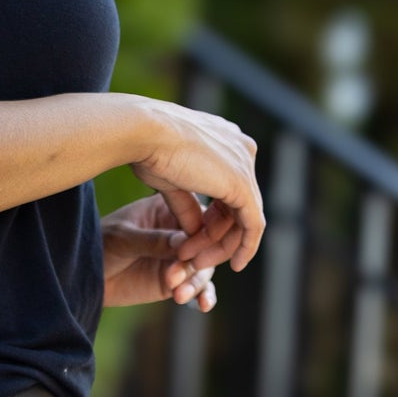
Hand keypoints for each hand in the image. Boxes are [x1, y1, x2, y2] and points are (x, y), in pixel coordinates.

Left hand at [101, 194, 217, 310]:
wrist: (87, 275)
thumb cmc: (101, 245)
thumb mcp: (125, 239)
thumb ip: (154, 240)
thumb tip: (186, 242)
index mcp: (171, 208)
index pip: (198, 217)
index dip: (201, 234)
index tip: (188, 250)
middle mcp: (181, 231)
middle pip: (206, 244)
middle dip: (195, 263)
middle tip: (174, 277)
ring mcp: (180, 256)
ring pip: (203, 268)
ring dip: (195, 282)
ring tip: (177, 295)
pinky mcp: (177, 280)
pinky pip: (198, 287)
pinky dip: (204, 296)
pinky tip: (204, 306)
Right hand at [130, 99, 264, 272]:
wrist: (144, 132)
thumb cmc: (147, 149)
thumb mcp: (170, 183)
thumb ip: (187, 207)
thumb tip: (195, 233)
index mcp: (226, 142)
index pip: (228, 191)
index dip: (210, 222)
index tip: (189, 242)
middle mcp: (242, 150)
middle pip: (239, 207)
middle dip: (216, 238)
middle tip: (191, 259)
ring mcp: (245, 164)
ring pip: (245, 219)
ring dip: (221, 246)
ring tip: (194, 261)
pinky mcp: (242, 183)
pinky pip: (253, 224)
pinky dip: (245, 247)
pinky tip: (235, 264)